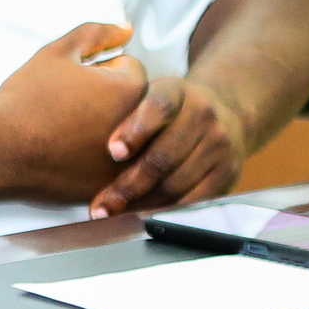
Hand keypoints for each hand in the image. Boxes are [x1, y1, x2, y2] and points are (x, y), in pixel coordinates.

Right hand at [0, 23, 150, 203]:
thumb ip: (96, 34)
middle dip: (109, 100)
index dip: (98, 70)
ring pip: (126, 136)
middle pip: (133, 102)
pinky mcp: (110, 186)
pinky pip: (112, 167)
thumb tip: (125, 29)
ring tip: (68, 131)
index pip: (129, 68)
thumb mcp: (56, 53)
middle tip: (71, 108)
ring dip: (107, 130)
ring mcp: (127, 162)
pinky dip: (96, 160)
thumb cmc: (25, 100)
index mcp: (131, 89)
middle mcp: (140, 128)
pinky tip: (69, 154)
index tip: (73, 84)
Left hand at [91, 76, 249, 215]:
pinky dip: (165, 211)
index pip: (159, 107)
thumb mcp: (150, 96)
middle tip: (101, 204)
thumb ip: (124, 112)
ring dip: (142, 204)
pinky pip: (194, 199)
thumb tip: (80, 140)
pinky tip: (142, 216)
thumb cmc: (169, 113)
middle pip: (164, 156)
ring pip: (176, 183)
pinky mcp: (228, 172)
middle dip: (128, 185)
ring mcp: (219, 145)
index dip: (135, 130)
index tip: (113, 152)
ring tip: (113, 213)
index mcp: (178, 92)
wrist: (226, 114)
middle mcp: (204, 115)